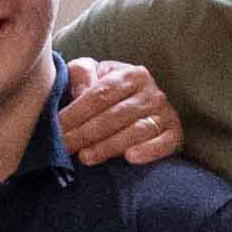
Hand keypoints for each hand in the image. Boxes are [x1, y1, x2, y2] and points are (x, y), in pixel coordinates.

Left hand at [51, 56, 181, 166]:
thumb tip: (81, 91)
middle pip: (114, 115)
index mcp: (131, 74)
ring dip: (109, 146)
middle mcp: (151, 92)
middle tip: (64, 148)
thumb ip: (82, 73)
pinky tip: (130, 158)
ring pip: (135, 130)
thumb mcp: (96, 74)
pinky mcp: (175, 133)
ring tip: (86, 157)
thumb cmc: (112, 92)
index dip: (76, 112)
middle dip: (85, 133)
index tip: (56, 128)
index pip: (99, 94)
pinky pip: (163, 143)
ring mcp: (165, 113)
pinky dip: (148, 150)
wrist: (144, 105)